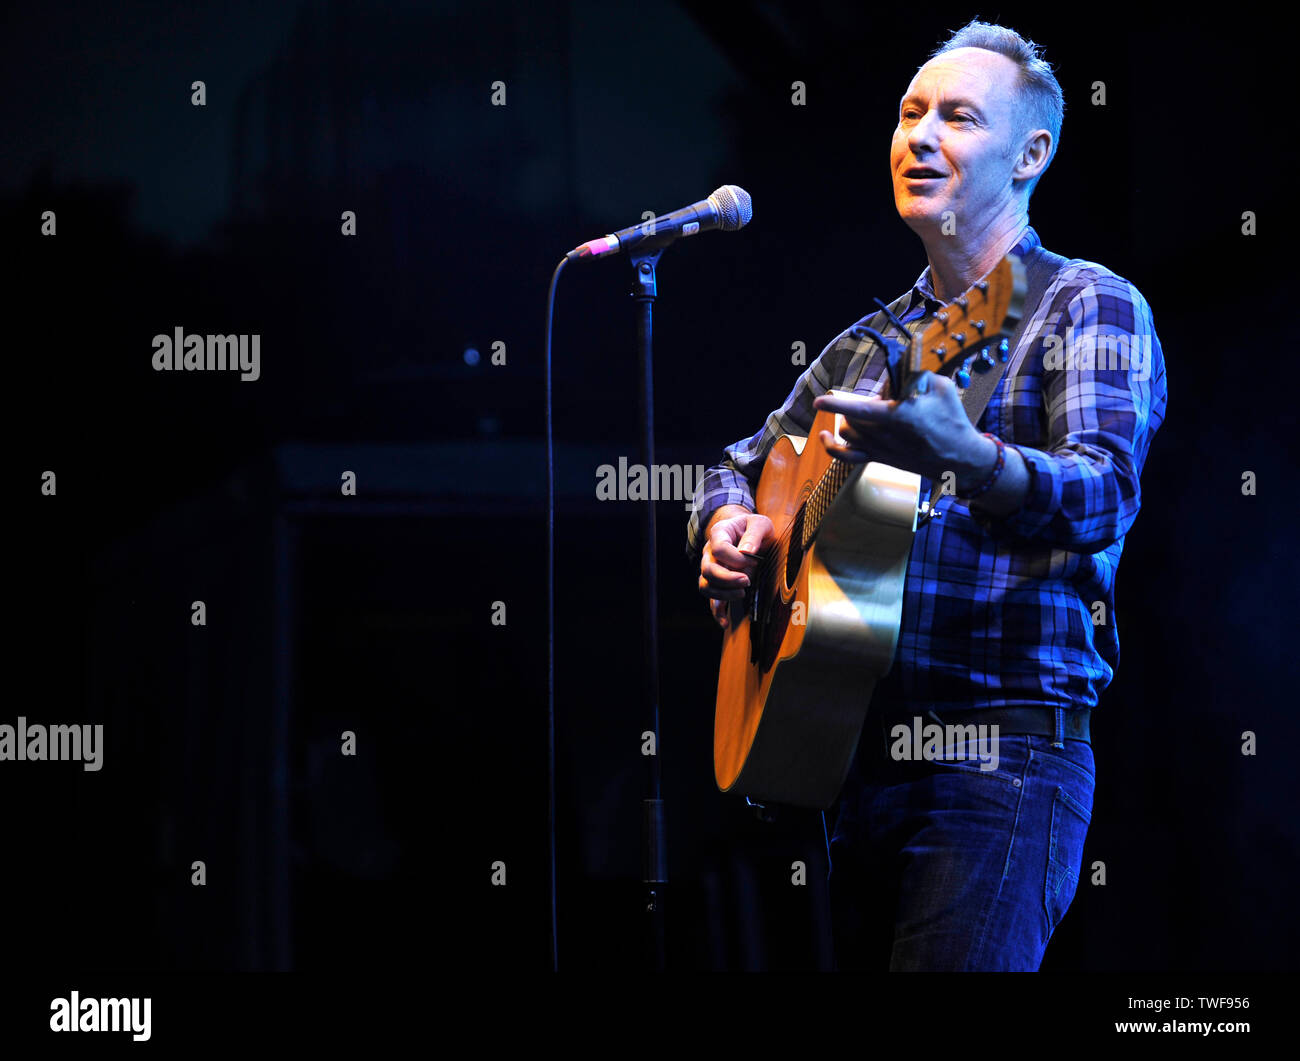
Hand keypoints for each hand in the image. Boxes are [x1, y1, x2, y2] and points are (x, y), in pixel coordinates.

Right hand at [698, 510, 775, 627]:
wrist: (746, 531)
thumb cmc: (754, 527)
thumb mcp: (760, 523)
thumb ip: (754, 534)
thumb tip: (747, 552)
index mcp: (719, 533)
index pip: (719, 548)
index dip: (736, 558)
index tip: (754, 560)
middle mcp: (709, 552)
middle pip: (708, 570)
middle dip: (728, 579)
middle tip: (747, 580)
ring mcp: (710, 567)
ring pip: (705, 585)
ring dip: (723, 594)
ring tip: (742, 594)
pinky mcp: (716, 582)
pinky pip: (710, 599)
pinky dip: (716, 612)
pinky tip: (725, 623)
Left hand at [813, 375, 995, 487]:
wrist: (961, 458)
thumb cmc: (952, 420)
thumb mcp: (940, 387)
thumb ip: (914, 374)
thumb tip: (894, 370)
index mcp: (901, 416)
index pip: (862, 409)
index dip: (838, 404)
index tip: (820, 400)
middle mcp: (886, 435)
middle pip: (854, 415)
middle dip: (865, 402)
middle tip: (887, 399)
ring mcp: (880, 449)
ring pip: (847, 431)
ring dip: (852, 418)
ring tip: (873, 412)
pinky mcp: (879, 458)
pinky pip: (846, 456)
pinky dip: (832, 447)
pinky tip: (825, 436)